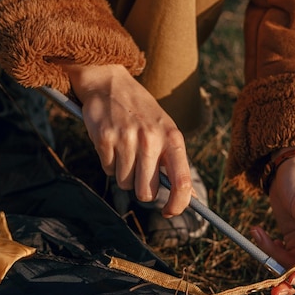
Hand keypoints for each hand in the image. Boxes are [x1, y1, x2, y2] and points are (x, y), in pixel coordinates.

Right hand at [62, 63, 192, 216]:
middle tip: (138, 172)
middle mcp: (151, 140)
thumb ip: (175, 161)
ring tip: (124, 149)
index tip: (169, 211)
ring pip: (124, 183)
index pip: (183, 182)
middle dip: (140, 189)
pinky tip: (111, 142)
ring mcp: (127, 139)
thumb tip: (189, 196)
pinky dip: (108, 161)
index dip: (178, 205)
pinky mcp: (105, 138)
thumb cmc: (141, 112)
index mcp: (173, 138)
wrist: (110, 82)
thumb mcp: (165, 130)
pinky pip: (107, 169)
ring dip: (122, 173)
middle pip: (146, 192)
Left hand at [251, 150, 294, 294]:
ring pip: (291, 265)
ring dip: (272, 258)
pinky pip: (280, 255)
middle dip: (291, 279)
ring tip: (257, 234)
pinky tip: (259, 232)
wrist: (287, 167)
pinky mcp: (291, 241)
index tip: (293, 278)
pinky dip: (267, 248)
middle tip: (273, 289)